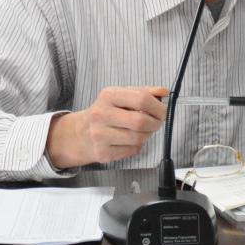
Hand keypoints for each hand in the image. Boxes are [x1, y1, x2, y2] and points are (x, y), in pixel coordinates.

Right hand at [46, 86, 168, 168]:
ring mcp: (100, 135)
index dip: (158, 107)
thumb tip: (164, 92)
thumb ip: (144, 92)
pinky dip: (137, 146)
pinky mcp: (103, 153)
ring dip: (147, 135)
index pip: (141, 99)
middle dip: (155, 123)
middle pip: (140, 121)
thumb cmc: (106, 112)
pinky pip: (132, 150)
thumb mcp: (121, 95)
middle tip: (157, 122)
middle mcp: (101, 114)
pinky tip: (130, 140)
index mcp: (108, 96)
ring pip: (138, 138)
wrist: (80, 133)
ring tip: (143, 130)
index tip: (163, 110)